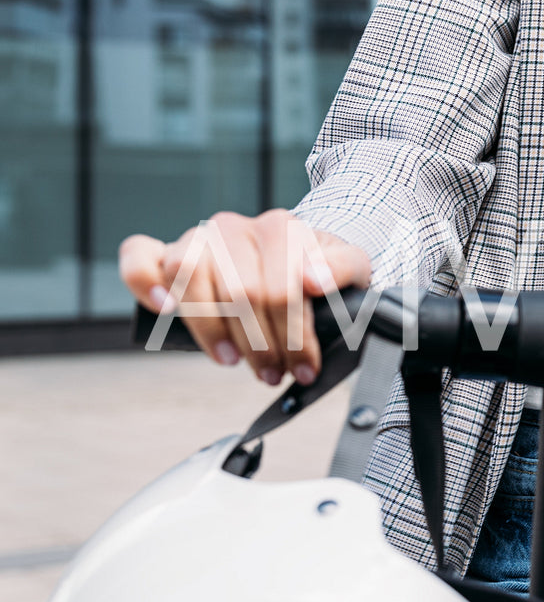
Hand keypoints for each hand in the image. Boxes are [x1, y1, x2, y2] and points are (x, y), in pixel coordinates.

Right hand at [119, 210, 370, 385]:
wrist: (293, 256)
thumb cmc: (318, 268)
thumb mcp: (349, 268)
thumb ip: (343, 268)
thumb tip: (314, 280)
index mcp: (280, 228)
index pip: (282, 289)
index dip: (294, 338)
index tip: (305, 368)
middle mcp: (234, 227)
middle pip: (240, 293)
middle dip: (261, 346)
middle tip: (274, 374)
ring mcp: (197, 238)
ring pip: (191, 278)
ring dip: (214, 331)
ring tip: (235, 361)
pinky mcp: (165, 252)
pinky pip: (138, 257)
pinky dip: (143, 282)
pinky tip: (164, 309)